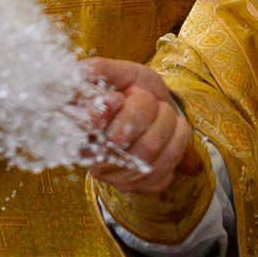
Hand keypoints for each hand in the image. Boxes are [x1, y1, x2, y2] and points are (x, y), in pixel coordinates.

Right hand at [78, 57, 200, 193]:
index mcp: (78, 132)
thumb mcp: (117, 73)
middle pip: (120, 138)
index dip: (100, 115)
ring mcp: (120, 178)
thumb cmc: (132, 90)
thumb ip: (100, 71)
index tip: (117, 97)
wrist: (158, 109)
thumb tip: (83, 72)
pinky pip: (171, 156)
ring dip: (164, 118)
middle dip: (142, 108)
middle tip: (144, 98)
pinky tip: (170, 127)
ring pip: (149, 147)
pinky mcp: (146, 185)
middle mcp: (94, 162)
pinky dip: (179, 134)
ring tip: (159, 110)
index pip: (81, 131)